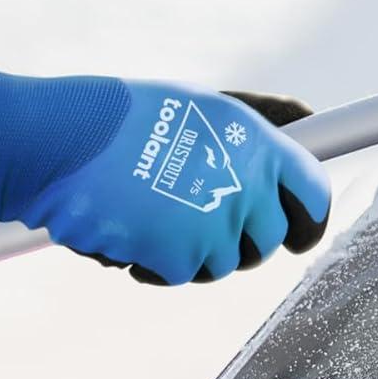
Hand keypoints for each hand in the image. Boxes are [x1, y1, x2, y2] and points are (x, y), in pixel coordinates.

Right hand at [0, 63, 330, 285]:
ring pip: (222, 263)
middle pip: (269, 240)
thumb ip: (260, 118)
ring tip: (153, 209)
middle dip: (240, 238)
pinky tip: (129, 230)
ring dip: (192, 249)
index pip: (314, 195)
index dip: (308, 218)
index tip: (295, 230)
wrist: (63, 139)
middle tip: (199, 217)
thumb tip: (311, 118)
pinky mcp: (178, 257)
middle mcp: (245, 183)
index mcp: (258, 141)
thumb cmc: (130, 114)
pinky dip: (154, 263)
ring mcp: (214, 224)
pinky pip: (177, 274)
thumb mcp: (205, 104)